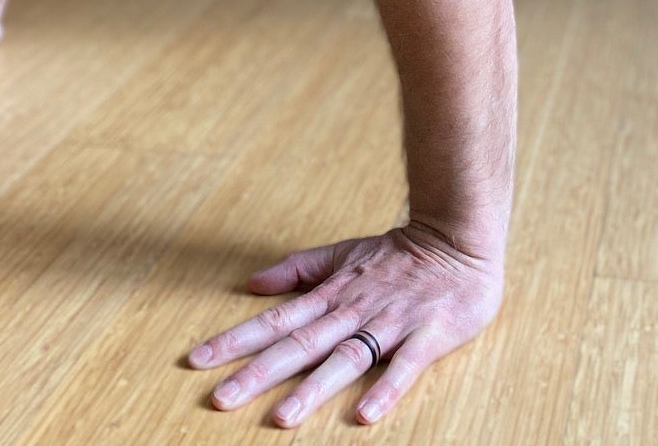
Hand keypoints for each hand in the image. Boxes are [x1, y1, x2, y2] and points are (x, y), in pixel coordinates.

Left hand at [186, 220, 503, 426]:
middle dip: (259, 372)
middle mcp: (354, 311)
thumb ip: (299, 270)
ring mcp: (390, 324)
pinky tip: (366, 414)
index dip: (236, 340)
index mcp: (332, 295)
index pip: (276, 320)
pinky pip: (406, 366)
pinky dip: (386, 388)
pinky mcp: (427, 336)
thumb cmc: (400, 254)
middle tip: (220, 398)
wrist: (459, 239)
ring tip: (282, 417)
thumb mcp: (343, 254)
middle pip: (300, 345)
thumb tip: (253, 283)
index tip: (198, 359)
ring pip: (346, 359)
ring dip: (314, 388)